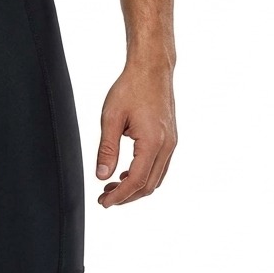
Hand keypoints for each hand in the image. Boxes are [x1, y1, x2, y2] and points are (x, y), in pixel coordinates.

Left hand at [95, 61, 176, 206]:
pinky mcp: (171, 138)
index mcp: (152, 143)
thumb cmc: (131, 88)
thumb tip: (101, 176)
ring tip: (113, 187)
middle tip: (105, 198)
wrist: (151, 69)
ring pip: (156, 178)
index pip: (136, 181)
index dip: (119, 196)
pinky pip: (160, 166)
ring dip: (136, 187)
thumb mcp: (111, 117)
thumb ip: (106, 149)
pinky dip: (144, 175)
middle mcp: (167, 146)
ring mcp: (172, 143)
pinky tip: (127, 172)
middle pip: (149, 185)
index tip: (103, 203)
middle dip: (127, 196)